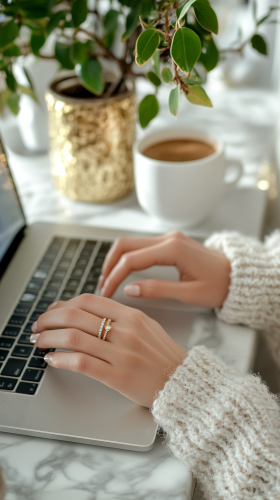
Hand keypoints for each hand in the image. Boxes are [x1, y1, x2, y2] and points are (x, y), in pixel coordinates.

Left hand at [31, 294, 185, 407]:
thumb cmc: (164, 356)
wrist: (183, 382)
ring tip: (40, 342)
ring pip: (73, 338)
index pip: (88, 301)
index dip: (63, 304)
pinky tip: (52, 360)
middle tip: (38, 326)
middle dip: (49, 319)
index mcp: (131, 315)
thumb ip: (121, 317)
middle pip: (75, 316)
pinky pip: (81, 363)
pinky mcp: (117, 376)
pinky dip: (61, 360)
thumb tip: (88, 312)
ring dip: (49, 338)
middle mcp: (125, 330)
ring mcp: (121, 353)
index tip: (52, 311)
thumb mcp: (147, 326)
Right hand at [99, 231, 230, 307]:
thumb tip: (129, 289)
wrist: (238, 275)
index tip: (106, 293)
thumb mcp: (189, 293)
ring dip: (116, 260)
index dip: (114, 276)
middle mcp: (168, 238)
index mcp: (172, 249)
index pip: (132, 260)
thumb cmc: (219, 285)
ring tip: (108, 281)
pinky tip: (123, 272)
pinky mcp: (170, 242)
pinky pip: (141, 246)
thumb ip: (157, 290)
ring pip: (131, 243)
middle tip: (102, 287)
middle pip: (125, 245)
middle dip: (109, 265)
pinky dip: (127, 258)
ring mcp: (169, 238)